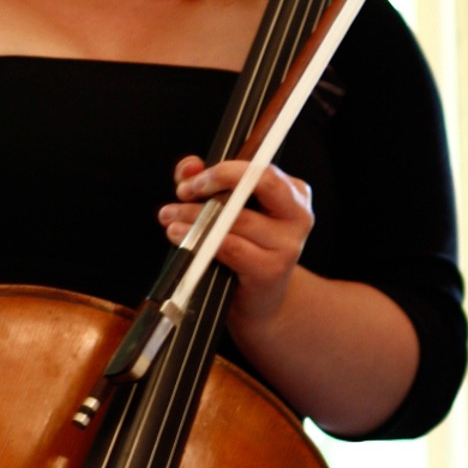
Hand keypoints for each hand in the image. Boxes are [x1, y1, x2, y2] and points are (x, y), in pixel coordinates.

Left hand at [159, 154, 313, 326]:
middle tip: (182, 192)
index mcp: (292, 193)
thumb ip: (207, 182)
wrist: (261, 301)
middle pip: (257, 184)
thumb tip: (189, 166)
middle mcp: (297, 215)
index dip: (225, 170)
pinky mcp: (271, 270)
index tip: (194, 180)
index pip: (261, 168)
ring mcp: (288, 245)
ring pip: (236, 219)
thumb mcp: (227, 209)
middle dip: (214, 183)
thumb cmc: (245, 250)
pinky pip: (231, 248)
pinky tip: (180, 237)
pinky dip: (201, 241)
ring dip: (196, 216)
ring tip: (170, 217)